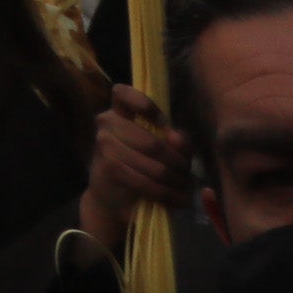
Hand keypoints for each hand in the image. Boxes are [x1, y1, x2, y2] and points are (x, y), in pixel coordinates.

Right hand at [79, 84, 194, 257]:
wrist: (112, 195)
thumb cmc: (140, 165)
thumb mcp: (164, 149)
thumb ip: (175, 140)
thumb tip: (175, 136)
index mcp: (119, 111)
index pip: (123, 93)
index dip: (144, 104)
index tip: (163, 123)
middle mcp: (107, 122)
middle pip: (152, 142)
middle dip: (177, 163)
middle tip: (187, 174)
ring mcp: (105, 145)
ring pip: (154, 166)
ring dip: (175, 182)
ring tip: (184, 189)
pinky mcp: (109, 168)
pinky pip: (146, 182)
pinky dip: (166, 194)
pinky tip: (176, 199)